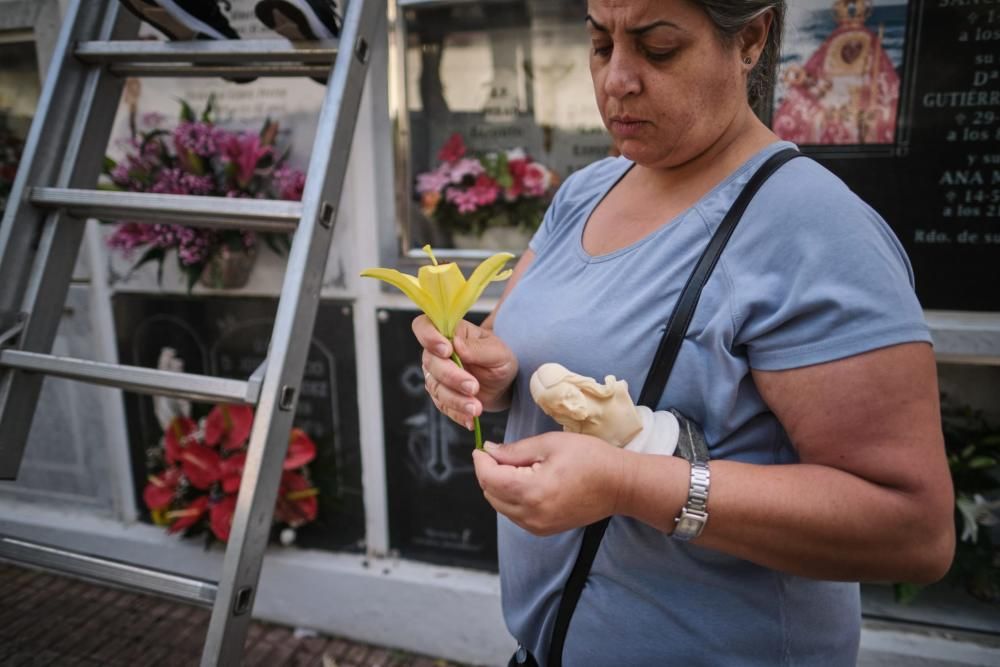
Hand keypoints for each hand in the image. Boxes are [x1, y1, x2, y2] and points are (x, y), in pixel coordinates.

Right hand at [413, 315, 517, 427]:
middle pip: (430, 362)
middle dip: (451, 377)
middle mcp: (438, 353)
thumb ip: (477, 348)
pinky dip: (457, 413)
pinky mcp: (441, 396)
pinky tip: (471, 418)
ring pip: (435, 387)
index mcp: (450, 333)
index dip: (428, 337)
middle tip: (473, 387)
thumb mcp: (498, 352)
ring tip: (476, 408)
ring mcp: (437, 376)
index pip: (424, 326)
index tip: (447, 351)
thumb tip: (456, 345)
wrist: (505, 384)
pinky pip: (442, 406)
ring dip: (455, 399)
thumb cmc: (500, 360)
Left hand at [472, 431, 628, 534]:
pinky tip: (529, 482)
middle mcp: (531, 515)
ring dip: (500, 486)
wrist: (619, 485)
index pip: (488, 479)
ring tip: (521, 467)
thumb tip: (489, 451)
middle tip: (504, 454)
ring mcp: (537, 526)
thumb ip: (515, 450)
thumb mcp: (550, 444)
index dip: (481, 461)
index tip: (481, 447)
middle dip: (490, 472)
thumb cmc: (590, 459)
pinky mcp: (543, 529)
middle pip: (490, 494)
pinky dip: (512, 497)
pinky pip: (514, 514)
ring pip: (500, 505)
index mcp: (531, 492)